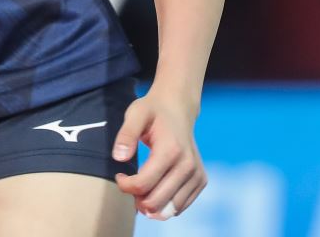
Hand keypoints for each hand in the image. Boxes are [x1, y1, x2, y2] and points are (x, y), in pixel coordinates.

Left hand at [113, 89, 205, 220]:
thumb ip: (126, 135)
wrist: (178, 108)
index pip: (143, 185)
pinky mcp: (200, 181)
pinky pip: (180, 207)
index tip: (119, 176)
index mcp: (171, 150)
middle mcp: (188, 165)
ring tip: (141, 188)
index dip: (125, 186)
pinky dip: (164, 205)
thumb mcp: (135, 114)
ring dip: (150, 205)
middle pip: (155, 202)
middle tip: (129, 184)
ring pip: (169, 210)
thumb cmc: (153, 111)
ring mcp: (197, 175)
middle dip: (136, 198)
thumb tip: (119, 158)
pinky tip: (155, 189)